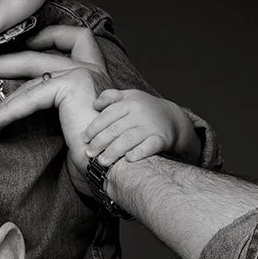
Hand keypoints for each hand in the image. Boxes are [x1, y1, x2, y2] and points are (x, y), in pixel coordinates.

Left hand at [0, 26, 110, 192]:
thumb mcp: (74, 133)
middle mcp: (90, 70)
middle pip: (36, 55)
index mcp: (95, 78)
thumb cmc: (97, 162)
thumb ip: (58, 117)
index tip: (26, 44)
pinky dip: (5, 113)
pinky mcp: (72, 85)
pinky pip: (28, 98)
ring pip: (27, 73)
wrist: (117, 169)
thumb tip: (26, 123)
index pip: (75, 40)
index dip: (50, 36)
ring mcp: (81, 74)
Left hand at [83, 90, 199, 168]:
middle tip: (89, 153)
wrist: (173, 118)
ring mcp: (151, 126)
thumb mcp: (130, 97)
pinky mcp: (161, 139)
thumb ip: (111, 97)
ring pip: (129, 139)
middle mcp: (139, 113)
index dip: (94, 128)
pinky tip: (129, 159)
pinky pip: (149, 146)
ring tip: (102, 161)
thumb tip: (95, 104)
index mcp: (129, 102)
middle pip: (115, 129)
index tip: (84, 139)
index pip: (107, 115)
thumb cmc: (146, 109)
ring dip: (114, 151)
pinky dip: (139, 153)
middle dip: (100, 142)